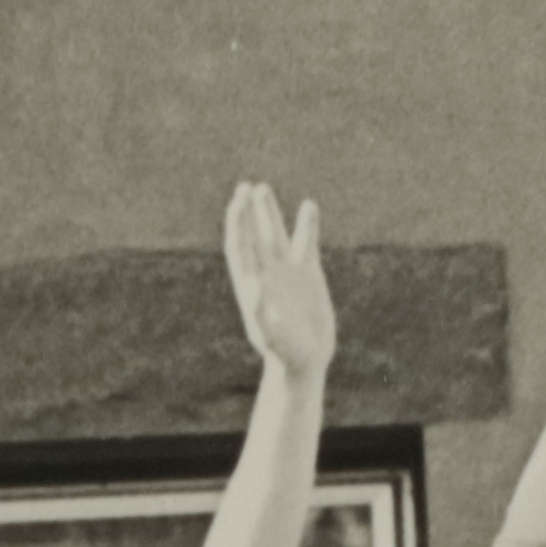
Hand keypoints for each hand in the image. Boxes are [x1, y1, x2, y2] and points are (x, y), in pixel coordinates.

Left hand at [224, 180, 338, 387]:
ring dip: (268, 212)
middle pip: (252, 234)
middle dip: (247, 212)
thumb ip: (258, 309)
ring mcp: (286, 270)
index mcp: (250, 283)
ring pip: (274, 234)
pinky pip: (305, 242)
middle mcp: (265, 272)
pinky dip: (307, 225)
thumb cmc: (282, 350)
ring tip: (262, 189)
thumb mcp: (268, 332)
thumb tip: (253, 285)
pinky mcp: (308, 272)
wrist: (305, 359)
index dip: (237, 224)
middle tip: (245, 187)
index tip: (236, 203)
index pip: (239, 246)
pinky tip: (309, 206)